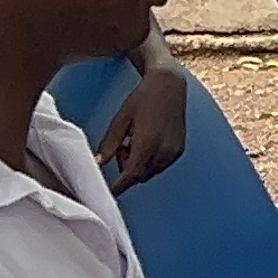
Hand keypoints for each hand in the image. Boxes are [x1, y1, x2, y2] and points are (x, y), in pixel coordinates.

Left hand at [97, 61, 190, 193]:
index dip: (118, 187)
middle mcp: (164, 150)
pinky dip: (150, 160)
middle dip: (127, 170)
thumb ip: (109, 145)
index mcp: (148, 142)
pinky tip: (147, 141)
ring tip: (135, 141)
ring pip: (150, 172)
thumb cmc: (142, 98)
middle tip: (122, 147)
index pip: (131, 175)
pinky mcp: (180, 149)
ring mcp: (174, 150)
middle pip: (140, 176)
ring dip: (139, 165)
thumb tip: (97, 163)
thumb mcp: (120, 120)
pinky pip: (160, 165)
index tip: (106, 194)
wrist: (169, 84)